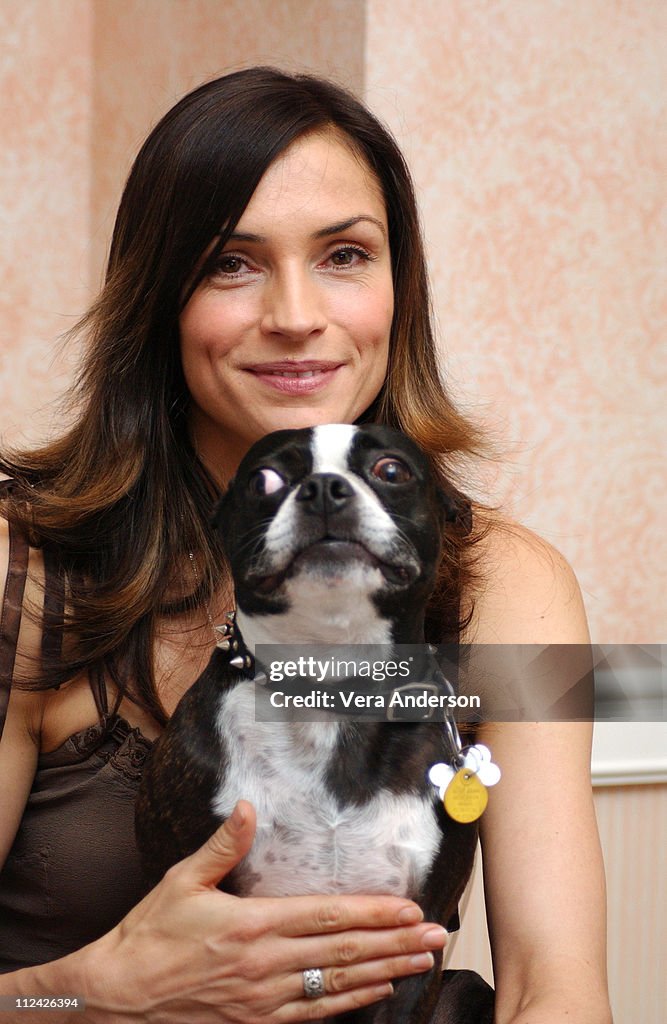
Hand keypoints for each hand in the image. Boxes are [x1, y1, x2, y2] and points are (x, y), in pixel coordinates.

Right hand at [86, 801, 446, 1022]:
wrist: (118, 997)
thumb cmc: (149, 935)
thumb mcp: (181, 881)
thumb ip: (221, 845)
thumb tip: (245, 806)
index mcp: (251, 924)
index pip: (326, 917)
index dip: (372, 913)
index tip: (409, 908)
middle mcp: (265, 964)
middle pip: (343, 953)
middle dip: (395, 943)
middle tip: (437, 935)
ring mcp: (264, 1000)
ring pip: (338, 986)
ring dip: (385, 972)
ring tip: (421, 962)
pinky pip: (316, 1015)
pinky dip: (352, 1004)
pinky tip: (379, 992)